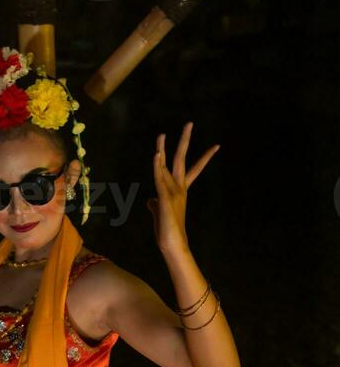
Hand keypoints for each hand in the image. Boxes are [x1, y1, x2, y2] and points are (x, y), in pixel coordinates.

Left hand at [146, 121, 219, 254]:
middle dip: (185, 140)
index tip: (217, 146)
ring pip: (167, 166)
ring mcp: (172, 192)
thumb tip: (150, 201)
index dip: (205, 158)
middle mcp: (178, 188)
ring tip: (161, 134)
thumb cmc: (167, 231)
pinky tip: (157, 154)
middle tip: (189, 122)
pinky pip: (159, 179)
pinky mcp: (164, 198)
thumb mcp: (160, 213)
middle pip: (182, 159)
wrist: (172, 244)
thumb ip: (156, 204)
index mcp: (180, 190)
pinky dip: (157, 166)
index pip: (194, 169)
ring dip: (162, 149)